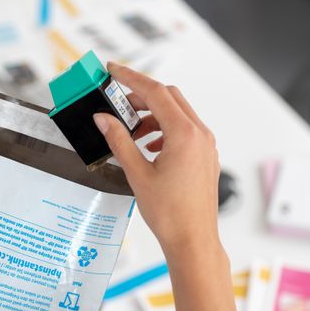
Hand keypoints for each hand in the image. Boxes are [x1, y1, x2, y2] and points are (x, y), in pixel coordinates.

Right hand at [94, 65, 249, 310]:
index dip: (130, 78)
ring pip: (177, 114)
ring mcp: (206, 145)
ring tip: (128, 131)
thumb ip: (119, 140)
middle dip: (141, 96)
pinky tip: (147, 147)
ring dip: (152, 115)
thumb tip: (103, 119)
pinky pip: (185, 131)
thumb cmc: (170, 213)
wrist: (193, 240)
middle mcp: (200, 134)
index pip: (155, 92)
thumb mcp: (137, 173)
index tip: (112, 70)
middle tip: (116, 101)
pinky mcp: (205, 157)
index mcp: (184, 134)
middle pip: (169, 98)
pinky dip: (163, 130)